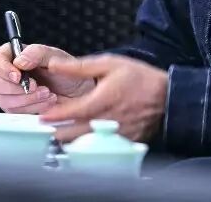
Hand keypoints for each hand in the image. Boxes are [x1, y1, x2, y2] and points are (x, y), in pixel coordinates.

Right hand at [0, 43, 96, 114]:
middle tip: (35, 86)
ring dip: (26, 99)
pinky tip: (47, 101)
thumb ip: (37, 54)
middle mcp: (11, 74)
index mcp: (17, 57)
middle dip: (14, 88)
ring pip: (3, 99)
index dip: (2, 69)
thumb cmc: (69, 72)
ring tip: (47, 93)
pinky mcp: (18, 108)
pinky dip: (32, 108)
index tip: (17, 76)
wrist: (80, 93)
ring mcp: (12, 93)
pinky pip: (15, 112)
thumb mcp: (56, 57)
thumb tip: (19, 61)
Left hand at [37, 54, 167, 142]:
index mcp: (103, 100)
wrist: (167, 96)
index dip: (55, 116)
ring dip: (72, 140)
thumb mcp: (110, 64)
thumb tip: (56, 65)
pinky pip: (102, 147)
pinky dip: (91, 144)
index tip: (43, 117)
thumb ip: (81, 66)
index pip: (72, 112)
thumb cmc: (141, 79)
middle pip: (75, 134)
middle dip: (58, 133)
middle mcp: (108, 119)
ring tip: (62, 135)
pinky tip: (84, 139)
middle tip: (47, 130)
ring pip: (87, 143)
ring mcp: (116, 134)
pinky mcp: (123, 142)